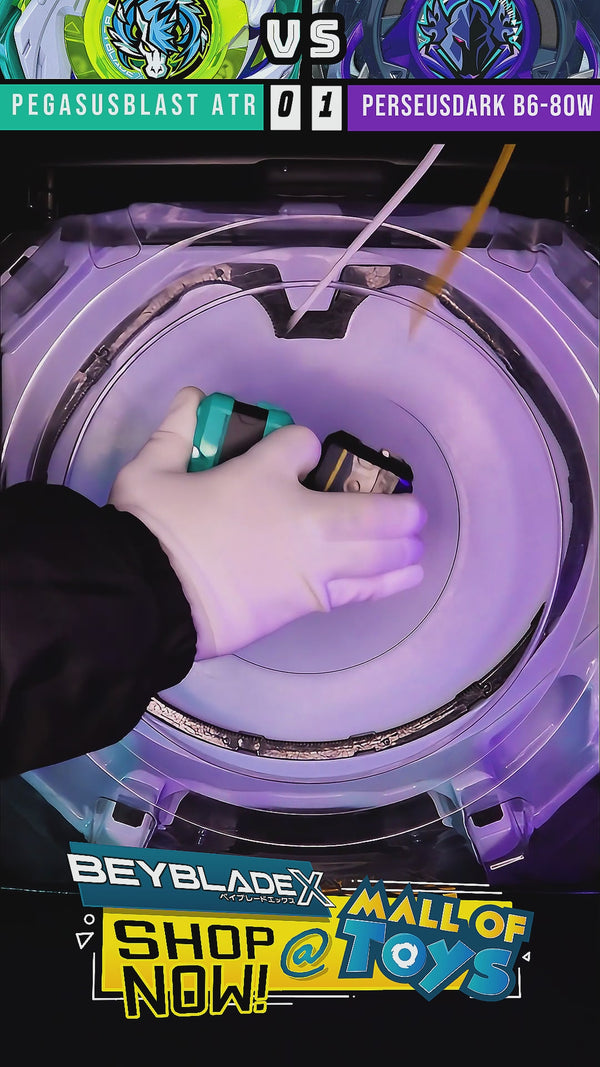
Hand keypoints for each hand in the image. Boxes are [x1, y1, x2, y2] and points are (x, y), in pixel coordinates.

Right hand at [109, 388, 425, 658]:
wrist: (152, 597)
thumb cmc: (152, 531)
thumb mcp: (150, 470)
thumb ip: (175, 432)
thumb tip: (192, 398)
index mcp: (263, 474)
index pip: (302, 444)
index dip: (302, 446)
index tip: (297, 453)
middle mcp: (301, 516)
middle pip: (368, 507)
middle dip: (396, 505)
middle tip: (411, 507)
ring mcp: (312, 562)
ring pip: (376, 549)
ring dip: (402, 542)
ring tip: (415, 540)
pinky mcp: (310, 600)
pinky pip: (362, 589)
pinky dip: (389, 580)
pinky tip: (410, 573)